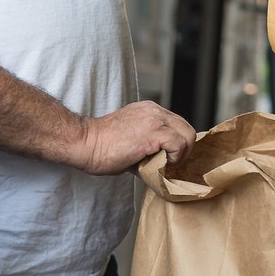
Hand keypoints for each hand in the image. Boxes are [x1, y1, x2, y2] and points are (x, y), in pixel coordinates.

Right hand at [72, 101, 195, 175]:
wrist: (86, 143)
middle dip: (184, 149)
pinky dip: (176, 157)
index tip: (170, 158)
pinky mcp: (154, 131)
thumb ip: (148, 147)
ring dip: (182, 154)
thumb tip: (161, 164)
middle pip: (186, 128)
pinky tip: (162, 163)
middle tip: (172, 164)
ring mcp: (155, 119)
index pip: (177, 124)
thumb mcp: (130, 141)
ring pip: (188, 135)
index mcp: (148, 110)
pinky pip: (180, 144)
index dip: (178, 143)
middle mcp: (154, 110)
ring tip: (168, 165)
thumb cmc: (101, 146)